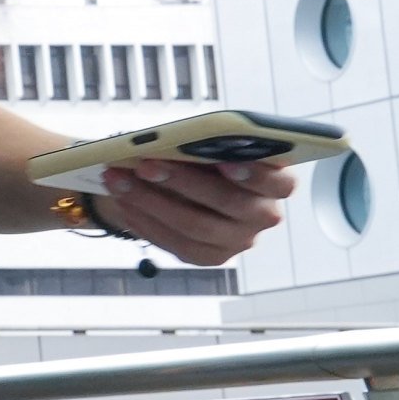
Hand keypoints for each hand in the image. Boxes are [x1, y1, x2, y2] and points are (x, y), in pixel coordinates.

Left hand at [98, 157, 295, 265]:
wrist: (182, 187)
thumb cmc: (200, 159)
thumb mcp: (207, 146)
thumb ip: (203, 145)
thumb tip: (171, 143)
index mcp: (275, 183)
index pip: (281, 183)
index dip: (256, 175)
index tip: (226, 162)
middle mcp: (264, 215)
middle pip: (230, 204)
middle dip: (183, 182)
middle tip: (144, 164)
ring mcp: (239, 240)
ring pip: (197, 226)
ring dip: (150, 201)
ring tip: (118, 180)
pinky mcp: (211, 256)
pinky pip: (177, 244)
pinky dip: (145, 221)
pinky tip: (123, 201)